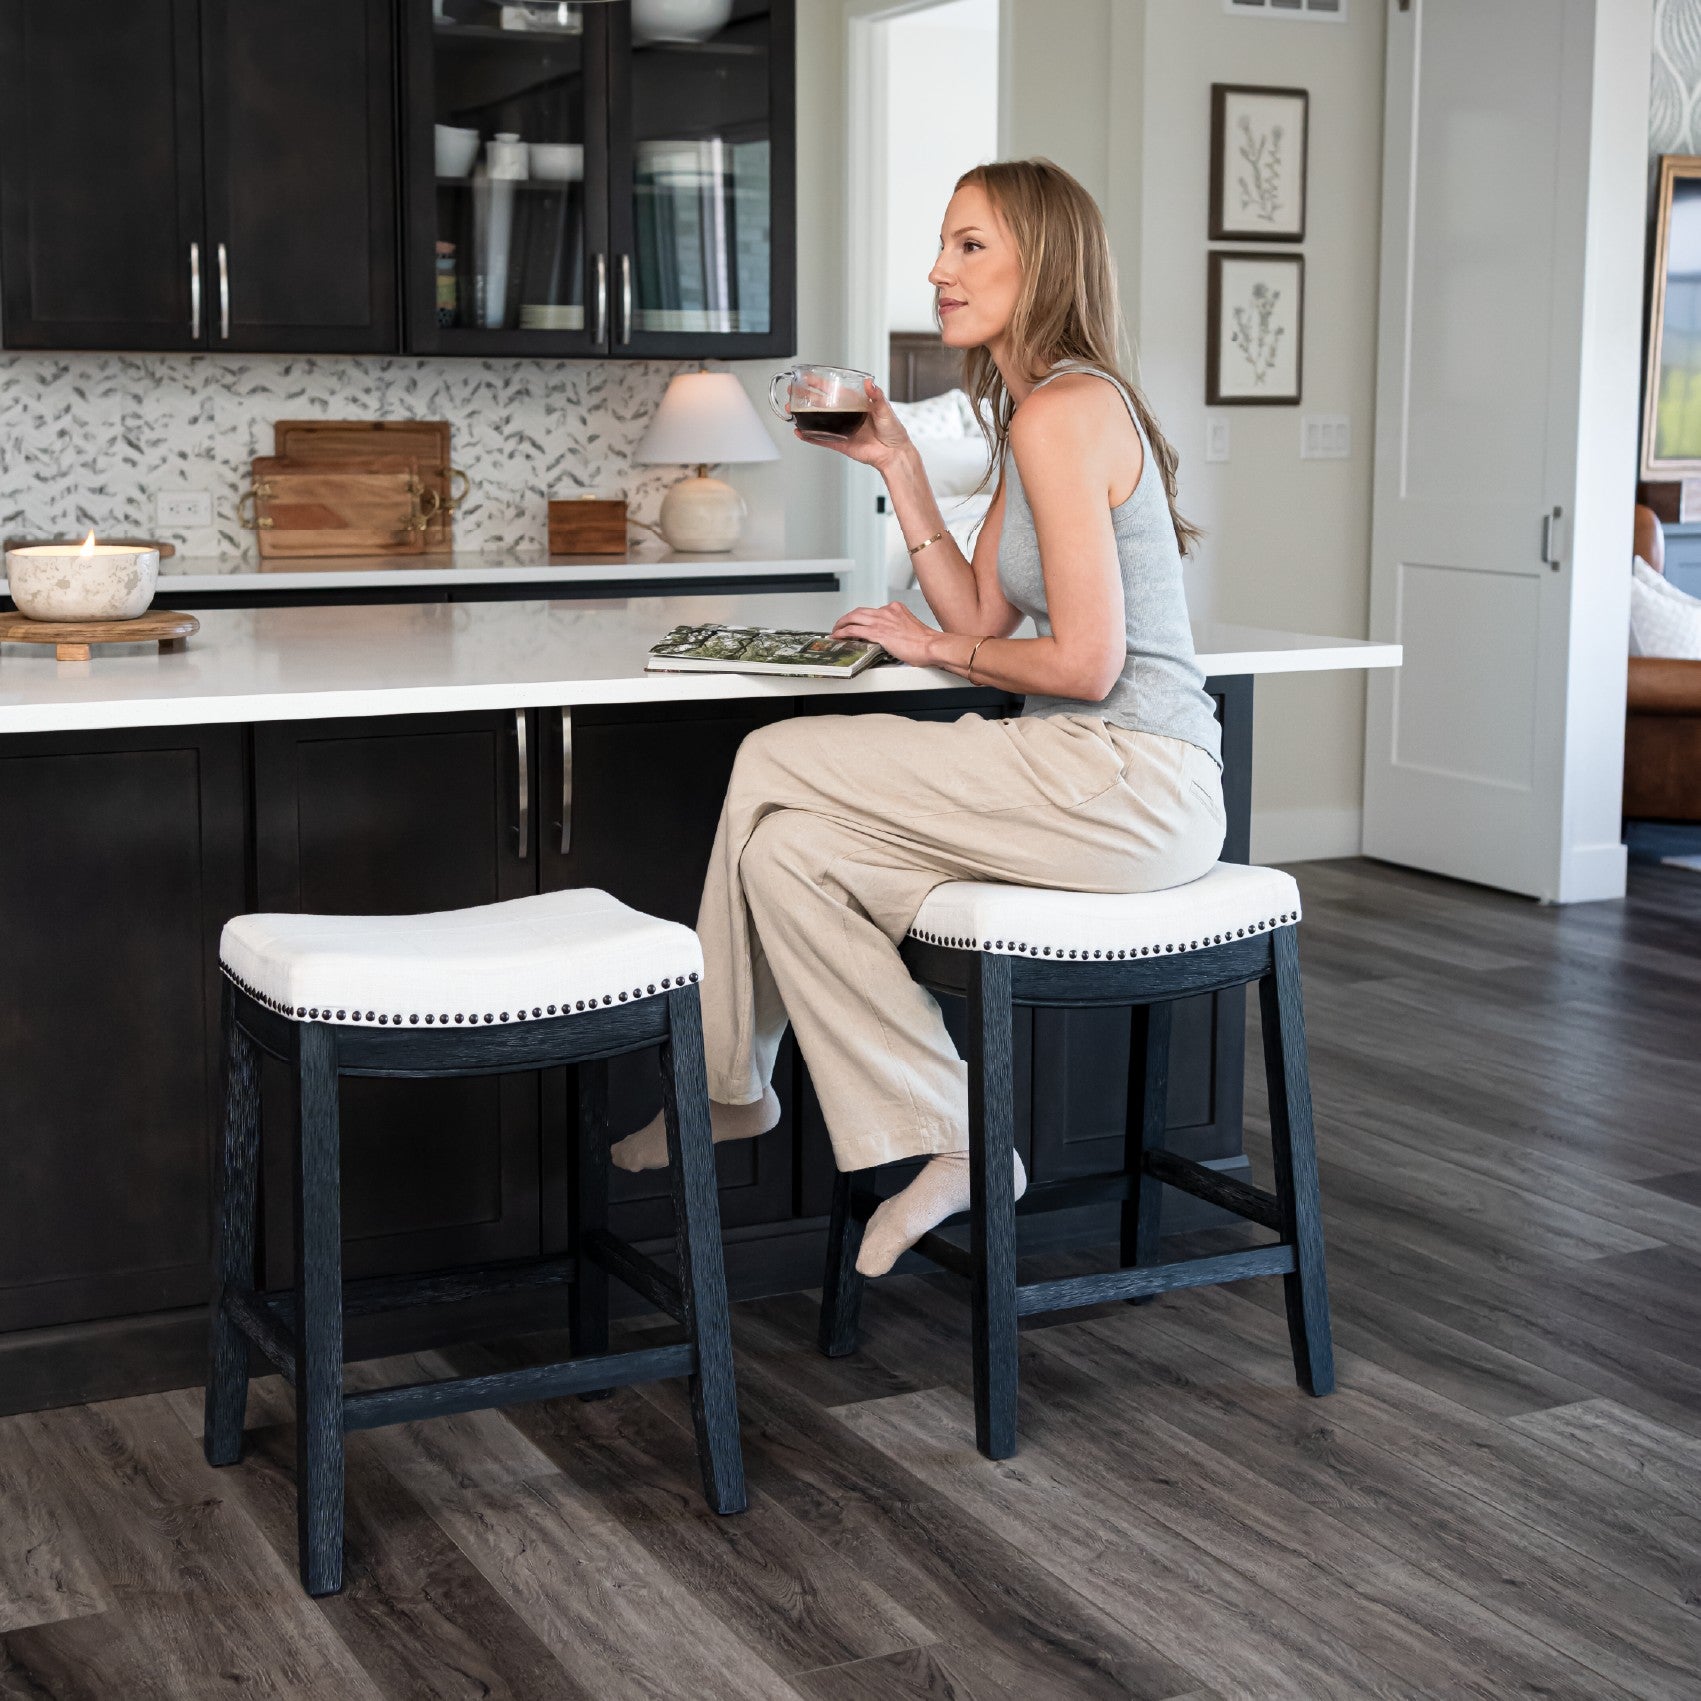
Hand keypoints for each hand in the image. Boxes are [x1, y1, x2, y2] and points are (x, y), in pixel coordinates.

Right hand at [793, 377, 912, 470]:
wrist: (894, 454)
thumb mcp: (886, 410)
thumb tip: (870, 384)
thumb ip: (876, 397)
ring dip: (805, 416)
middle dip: (806, 398)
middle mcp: (847, 415)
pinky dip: (810, 437)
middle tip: (793, 392)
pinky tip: (800, 432)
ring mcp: (842, 429)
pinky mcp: (841, 444)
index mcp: (856, 403)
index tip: (807, 377)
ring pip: (819, 421)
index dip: (820, 383)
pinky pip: (822, 440)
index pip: (834, 390)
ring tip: (792, 411)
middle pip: (822, 404)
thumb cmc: (894, 431)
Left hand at [831, 601, 947, 666]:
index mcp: (895, 609)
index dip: (861, 617)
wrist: (932, 646)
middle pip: (859, 611)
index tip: (857, 623)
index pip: (872, 611)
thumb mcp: (909, 628)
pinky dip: (843, 632)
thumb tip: (890, 637)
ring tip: (835, 631)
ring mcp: (881, 621)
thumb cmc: (925, 642)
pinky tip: (838, 636)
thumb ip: (897, 628)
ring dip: (841, 624)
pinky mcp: (878, 633)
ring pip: (853, 618)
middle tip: (840, 625)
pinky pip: (854, 630)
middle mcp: (887, 612)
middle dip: (847, 618)